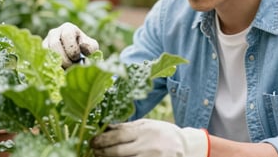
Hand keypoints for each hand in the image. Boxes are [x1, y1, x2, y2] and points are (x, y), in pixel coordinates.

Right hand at [42, 22, 98, 67]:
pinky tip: (59, 71)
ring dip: (57, 63)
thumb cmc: (85, 51)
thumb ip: (91, 47)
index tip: (77, 57)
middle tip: (71, 66)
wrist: (77, 58)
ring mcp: (45, 42)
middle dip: (64, 58)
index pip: (67, 34)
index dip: (72, 48)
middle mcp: (54, 33)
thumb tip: (83, 47)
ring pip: (46, 52)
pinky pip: (41, 59)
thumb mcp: (92, 47)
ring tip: (66, 69)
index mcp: (68, 28)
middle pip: (54, 44)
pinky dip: (50, 67)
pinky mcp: (40, 53)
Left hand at [91, 119, 209, 156]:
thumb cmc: (163, 132)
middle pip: (118, 151)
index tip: (92, 141)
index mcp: (145, 131)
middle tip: (94, 150)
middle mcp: (147, 146)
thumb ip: (127, 126)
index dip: (103, 139)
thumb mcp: (147, 124)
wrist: (185, 146)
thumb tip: (107, 127)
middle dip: (102, 152)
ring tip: (101, 156)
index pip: (119, 135)